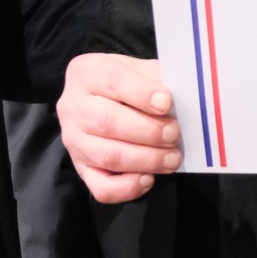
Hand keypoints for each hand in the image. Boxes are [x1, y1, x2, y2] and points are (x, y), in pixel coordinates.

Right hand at [57, 53, 182, 202]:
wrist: (101, 98)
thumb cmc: (127, 83)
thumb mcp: (140, 69)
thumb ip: (157, 79)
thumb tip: (183, 97)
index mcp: (87, 72)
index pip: (112, 81)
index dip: (141, 93)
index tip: (166, 103)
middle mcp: (72, 106)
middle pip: (107, 122)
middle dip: (147, 131)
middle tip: (174, 134)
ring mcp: (74, 140)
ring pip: (107, 156)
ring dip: (145, 160)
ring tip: (172, 158)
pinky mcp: (81, 168)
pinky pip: (101, 187)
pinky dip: (127, 188)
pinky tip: (149, 178)